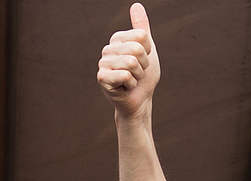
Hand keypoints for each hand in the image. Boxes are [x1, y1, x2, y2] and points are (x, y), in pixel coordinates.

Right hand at [97, 2, 159, 119]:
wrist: (140, 101)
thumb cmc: (144, 77)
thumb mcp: (148, 50)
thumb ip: (141, 28)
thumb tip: (136, 5)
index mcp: (117, 39)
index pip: (141, 36)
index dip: (148, 51)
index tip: (143, 61)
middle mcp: (107, 49)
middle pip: (137, 49)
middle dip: (144, 65)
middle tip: (138, 73)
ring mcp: (103, 63)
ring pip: (131, 62)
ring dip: (138, 76)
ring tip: (132, 80)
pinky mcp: (102, 78)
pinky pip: (125, 75)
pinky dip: (131, 84)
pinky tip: (125, 88)